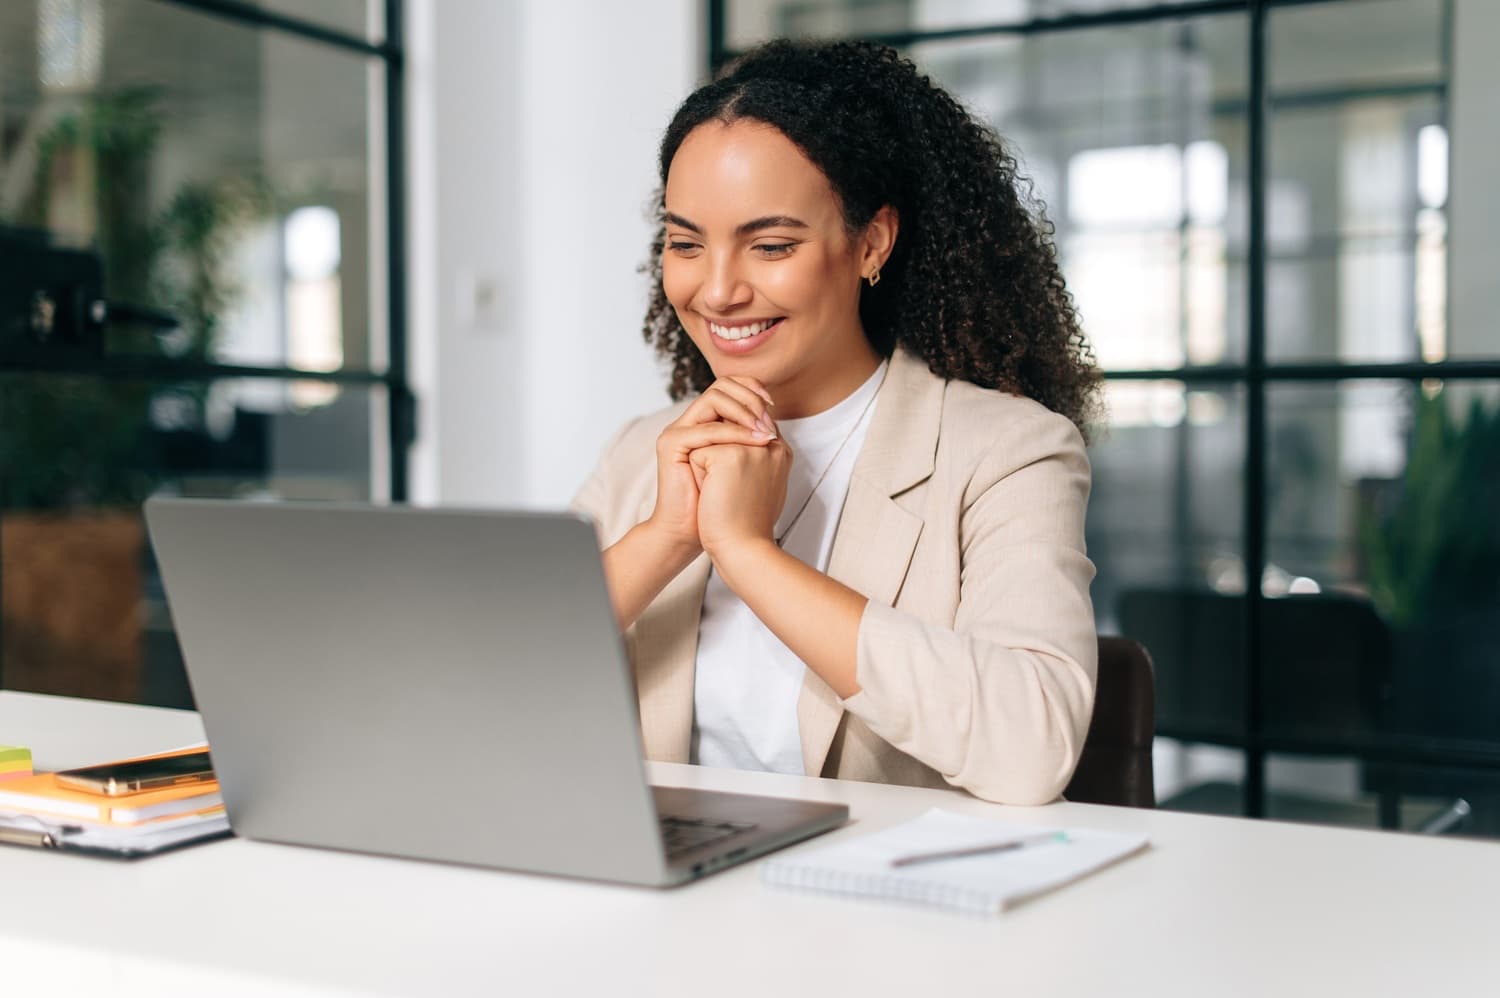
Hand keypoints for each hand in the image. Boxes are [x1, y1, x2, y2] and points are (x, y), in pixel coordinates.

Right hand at [648, 376, 776, 552]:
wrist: (691, 532)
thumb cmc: (720, 505)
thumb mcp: (743, 463)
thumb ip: (752, 438)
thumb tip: (774, 418)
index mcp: (704, 423)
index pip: (728, 386)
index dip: (753, 389)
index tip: (772, 406)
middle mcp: (689, 422)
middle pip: (721, 385)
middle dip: (751, 398)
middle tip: (769, 419)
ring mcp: (678, 431)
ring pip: (714, 399)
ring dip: (745, 411)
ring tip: (764, 432)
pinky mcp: (672, 444)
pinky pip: (707, 429)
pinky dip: (735, 433)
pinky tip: (756, 442)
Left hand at [689, 437, 791, 560]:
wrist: (742, 548)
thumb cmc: (750, 524)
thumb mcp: (762, 485)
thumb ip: (757, 459)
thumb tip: (740, 444)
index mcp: (780, 451)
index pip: (748, 426)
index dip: (731, 446)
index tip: (731, 478)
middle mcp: (770, 444)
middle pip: (727, 429)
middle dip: (719, 454)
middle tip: (728, 490)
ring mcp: (751, 447)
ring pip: (710, 440)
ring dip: (708, 466)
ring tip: (722, 493)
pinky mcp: (729, 455)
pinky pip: (698, 454)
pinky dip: (698, 476)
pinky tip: (713, 495)